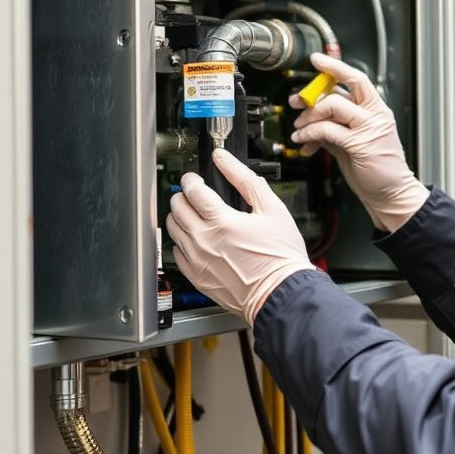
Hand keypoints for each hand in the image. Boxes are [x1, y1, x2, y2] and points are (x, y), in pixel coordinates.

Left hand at [166, 149, 314, 323]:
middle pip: (177, 208)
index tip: (195, 179)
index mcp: (222, 221)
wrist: (281, 293)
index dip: (191, 180)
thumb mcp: (273, 209)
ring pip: (172, 230)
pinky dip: (182, 243)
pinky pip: (176, 254)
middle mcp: (204, 241)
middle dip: (183, 196)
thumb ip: (245, 179)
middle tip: (194, 195)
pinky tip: (197, 240)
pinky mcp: (197, 278)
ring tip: (194, 216)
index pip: (192, 191)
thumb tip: (225, 159)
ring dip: (179, 217)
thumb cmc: (281, 256)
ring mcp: (197, 261)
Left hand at [289, 53, 428, 232]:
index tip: (317, 60)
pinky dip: (310, 134)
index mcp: (376, 110)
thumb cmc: (377, 170)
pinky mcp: (359, 145)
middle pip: (344, 86)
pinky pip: (327, 130)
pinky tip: (303, 140)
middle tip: (298, 100)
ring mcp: (369, 129)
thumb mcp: (355, 141)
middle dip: (316, 90)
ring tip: (300, 129)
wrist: (392, 193)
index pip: (356, 79)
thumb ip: (337, 126)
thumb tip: (314, 118)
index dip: (335, 67)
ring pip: (333, 106)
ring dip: (309, 116)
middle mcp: (375, 115)